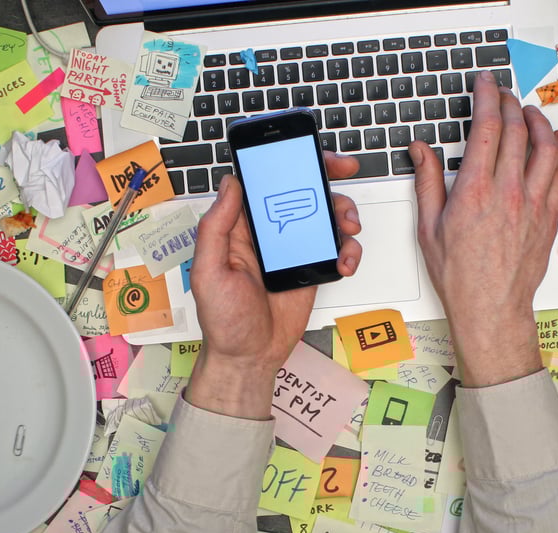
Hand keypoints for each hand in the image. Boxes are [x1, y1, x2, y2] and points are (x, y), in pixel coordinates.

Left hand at [185, 153, 361, 418]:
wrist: (249, 358)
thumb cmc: (223, 320)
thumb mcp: (210, 271)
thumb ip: (217, 226)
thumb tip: (231, 183)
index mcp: (240, 226)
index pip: (264, 181)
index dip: (286, 160)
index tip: (305, 150)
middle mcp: (269, 232)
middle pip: (302, 190)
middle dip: (327, 176)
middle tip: (345, 169)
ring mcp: (294, 249)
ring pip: (325, 216)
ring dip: (342, 214)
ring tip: (348, 228)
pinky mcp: (313, 268)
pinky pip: (336, 249)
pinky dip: (347, 251)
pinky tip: (344, 263)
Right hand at [410, 71, 557, 386]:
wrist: (490, 309)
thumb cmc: (459, 276)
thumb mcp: (429, 228)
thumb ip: (427, 182)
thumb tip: (421, 150)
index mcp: (474, 192)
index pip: (486, 128)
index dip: (487, 97)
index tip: (485, 83)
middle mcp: (508, 193)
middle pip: (517, 131)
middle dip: (510, 103)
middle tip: (503, 93)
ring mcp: (533, 204)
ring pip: (544, 147)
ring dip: (537, 122)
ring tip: (528, 111)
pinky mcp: (548, 217)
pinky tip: (553, 142)